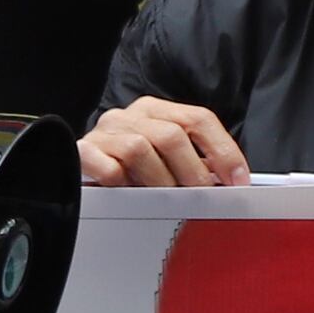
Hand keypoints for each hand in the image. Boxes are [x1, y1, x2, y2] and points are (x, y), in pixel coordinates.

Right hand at [78, 96, 249, 186]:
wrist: (76, 169)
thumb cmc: (128, 169)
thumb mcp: (163, 160)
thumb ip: (193, 163)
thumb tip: (230, 184)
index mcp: (154, 111)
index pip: (198, 119)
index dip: (223, 151)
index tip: (237, 180)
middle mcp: (130, 116)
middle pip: (172, 135)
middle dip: (193, 172)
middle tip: (201, 199)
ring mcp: (105, 133)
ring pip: (140, 149)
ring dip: (158, 182)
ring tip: (163, 201)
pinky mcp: (83, 152)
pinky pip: (109, 168)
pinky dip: (123, 184)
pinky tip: (128, 193)